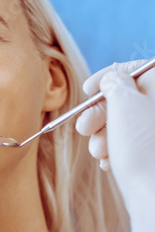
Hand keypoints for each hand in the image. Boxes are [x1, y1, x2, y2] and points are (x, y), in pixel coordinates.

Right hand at [75, 60, 154, 189]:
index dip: (108, 76)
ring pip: (124, 123)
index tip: (87, 91)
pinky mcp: (153, 155)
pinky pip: (130, 143)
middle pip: (127, 98)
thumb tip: (111, 78)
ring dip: (103, 135)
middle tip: (83, 128)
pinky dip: (114, 149)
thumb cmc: (143, 149)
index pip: (136, 69)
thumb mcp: (124, 104)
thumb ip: (115, 83)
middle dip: (99, 113)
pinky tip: (108, 162)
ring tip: (99, 152)